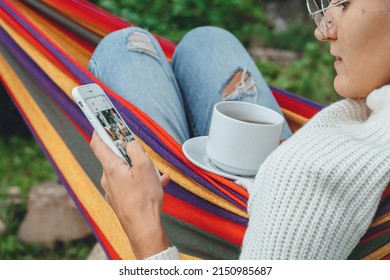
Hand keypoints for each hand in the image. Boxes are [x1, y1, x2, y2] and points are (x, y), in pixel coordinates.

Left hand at [90, 131, 169, 258]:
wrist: (144, 228)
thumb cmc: (144, 199)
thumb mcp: (145, 167)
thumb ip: (135, 150)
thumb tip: (130, 142)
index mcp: (111, 167)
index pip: (98, 143)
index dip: (99, 129)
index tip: (101, 120)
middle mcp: (108, 178)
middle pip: (115, 157)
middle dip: (129, 152)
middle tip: (142, 153)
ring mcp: (113, 190)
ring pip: (125, 171)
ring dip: (140, 168)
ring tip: (157, 173)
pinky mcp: (120, 200)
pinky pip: (130, 184)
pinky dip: (142, 181)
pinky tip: (158, 183)